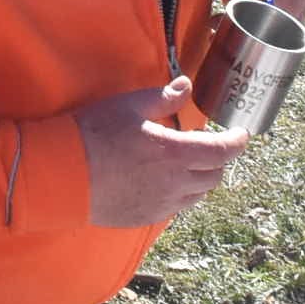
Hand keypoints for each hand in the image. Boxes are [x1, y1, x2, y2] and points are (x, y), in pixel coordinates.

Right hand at [73, 78, 249, 228]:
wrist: (62, 174)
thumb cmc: (94, 134)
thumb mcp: (129, 105)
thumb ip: (164, 97)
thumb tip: (186, 86)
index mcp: (175, 153)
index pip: (222, 152)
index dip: (237, 143)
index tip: (241, 134)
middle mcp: (175, 184)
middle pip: (214, 176)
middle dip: (217, 158)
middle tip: (204, 142)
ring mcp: (162, 204)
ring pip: (198, 195)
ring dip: (199, 177)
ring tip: (183, 161)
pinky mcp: (147, 217)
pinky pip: (177, 207)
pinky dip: (181, 192)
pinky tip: (163, 179)